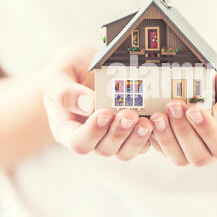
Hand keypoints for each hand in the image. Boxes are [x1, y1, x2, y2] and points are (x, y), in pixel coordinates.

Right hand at [42, 45, 152, 159]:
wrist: (86, 65)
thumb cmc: (68, 71)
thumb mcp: (58, 74)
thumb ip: (65, 91)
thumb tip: (88, 105)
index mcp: (68, 129)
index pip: (79, 143)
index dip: (92, 133)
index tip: (103, 113)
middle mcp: (92, 137)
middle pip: (105, 148)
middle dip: (119, 133)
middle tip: (129, 114)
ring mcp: (113, 136)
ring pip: (126, 150)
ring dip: (137, 138)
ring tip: (146, 121)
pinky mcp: (132, 131)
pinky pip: (143, 141)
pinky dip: (152, 133)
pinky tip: (157, 119)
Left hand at [149, 59, 216, 165]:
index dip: (208, 131)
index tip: (195, 110)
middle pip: (199, 156)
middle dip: (183, 132)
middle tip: (173, 106)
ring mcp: (196, 147)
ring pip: (180, 157)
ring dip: (167, 137)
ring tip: (158, 115)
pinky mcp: (178, 142)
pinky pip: (165, 149)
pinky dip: (156, 137)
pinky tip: (149, 120)